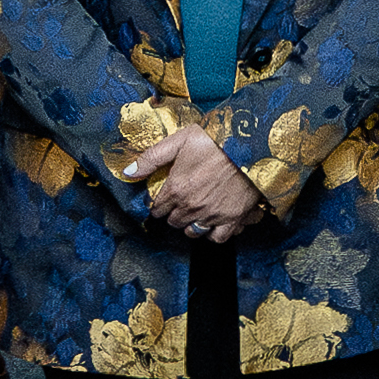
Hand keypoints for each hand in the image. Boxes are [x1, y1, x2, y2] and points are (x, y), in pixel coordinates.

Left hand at [120, 120, 258, 241]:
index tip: (164, 198)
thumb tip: (128, 172)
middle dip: (173, 213)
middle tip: (180, 203)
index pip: (157, 208)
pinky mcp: (232, 219)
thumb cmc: (215, 140)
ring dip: (190, 224)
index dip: (159, 204)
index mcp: (176, 188)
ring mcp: (211, 215)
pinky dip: (213, 233)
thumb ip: (151, 158)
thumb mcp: (179, 140)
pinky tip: (213, 222)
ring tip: (194, 213)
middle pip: (173, 221)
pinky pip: (217, 238)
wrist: (250, 146)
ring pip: (192, 232)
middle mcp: (191, 206)